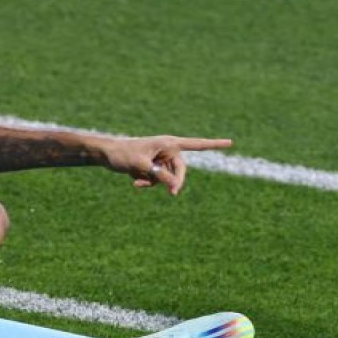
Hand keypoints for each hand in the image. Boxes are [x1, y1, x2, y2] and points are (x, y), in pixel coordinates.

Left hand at [105, 135, 231, 195]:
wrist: (106, 155)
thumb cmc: (123, 155)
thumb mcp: (142, 168)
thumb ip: (161, 177)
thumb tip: (176, 188)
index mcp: (169, 143)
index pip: (196, 144)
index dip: (214, 145)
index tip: (230, 142)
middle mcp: (167, 149)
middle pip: (181, 170)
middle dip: (173, 182)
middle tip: (172, 195)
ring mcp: (160, 158)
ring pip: (168, 177)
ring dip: (155, 183)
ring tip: (137, 182)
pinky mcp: (154, 166)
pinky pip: (159, 179)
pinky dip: (149, 183)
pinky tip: (135, 183)